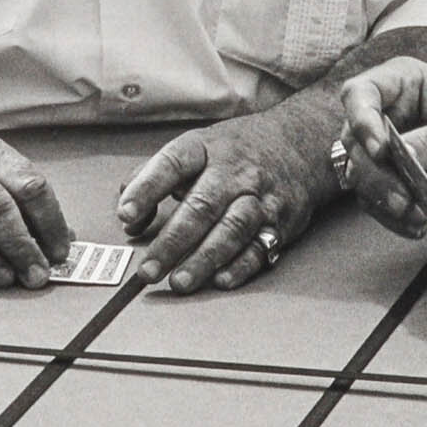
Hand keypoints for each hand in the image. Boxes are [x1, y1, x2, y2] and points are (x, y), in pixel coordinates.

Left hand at [118, 101, 336, 293]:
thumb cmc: (236, 151)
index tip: (126, 214)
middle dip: (172, 242)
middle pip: (202, 206)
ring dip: (204, 259)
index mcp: (206, 149)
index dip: (147, 188)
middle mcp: (234, 172)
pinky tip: (221, 280)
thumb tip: (129, 215)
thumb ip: (154, 176)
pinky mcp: (280, 222)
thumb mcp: (195, 147)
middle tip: (148, 270)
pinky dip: (241, 266)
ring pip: (232, 229)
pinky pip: (261, 247)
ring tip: (179, 282)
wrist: (300, 144)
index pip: (172, 164)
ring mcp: (260, 197)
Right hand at [336, 57, 426, 236]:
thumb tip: (404, 156)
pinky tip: (418, 224)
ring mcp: (383, 149)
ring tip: (414, 214)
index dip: (361, 120)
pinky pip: (375, 201)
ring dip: (382, 199)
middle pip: (353, 140)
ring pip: (359, 175)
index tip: (381, 151)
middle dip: (374, 173)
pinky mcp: (389, 180)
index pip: (360, 94)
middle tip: (402, 197)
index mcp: (401, 84)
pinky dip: (393, 217)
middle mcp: (384, 114)